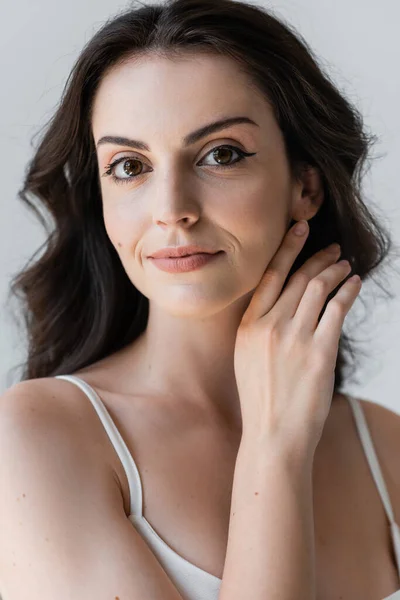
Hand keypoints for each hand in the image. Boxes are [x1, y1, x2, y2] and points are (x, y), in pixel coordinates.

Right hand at [234, 220, 361, 461]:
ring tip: (345, 266)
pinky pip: (337, 310)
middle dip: (318, 258)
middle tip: (332, 249)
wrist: (272, 435)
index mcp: (248, 326)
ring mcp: (294, 338)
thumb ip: (260, 329)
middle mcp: (270, 326)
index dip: (287, 249)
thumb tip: (285, 305)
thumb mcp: (246, 358)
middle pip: (298, 278)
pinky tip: (354, 284)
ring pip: (318, 289)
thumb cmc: (261, 400)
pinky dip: (348, 292)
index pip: (269, 276)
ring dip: (335, 272)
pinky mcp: (319, 352)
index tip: (299, 230)